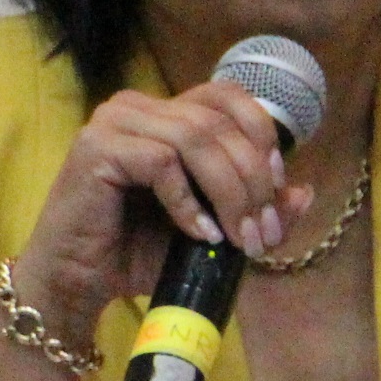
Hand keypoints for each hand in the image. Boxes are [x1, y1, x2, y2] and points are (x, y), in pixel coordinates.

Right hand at [10, 81, 314, 346]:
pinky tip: (199, 234)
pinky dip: (189, 202)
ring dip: (230, 193)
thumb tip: (304, 192)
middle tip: (263, 234)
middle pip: (220, 122)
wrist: (76, 283)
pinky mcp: (96, 148)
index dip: (262, 137)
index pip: (229, 96)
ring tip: (239, 239)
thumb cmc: (137, 253)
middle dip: (254, 181)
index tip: (278, 191)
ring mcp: (115, 122)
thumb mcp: (212, 231)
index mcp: (166, 113)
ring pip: (197, 138)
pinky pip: (162, 162)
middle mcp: (139, 106)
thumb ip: (254, 209)